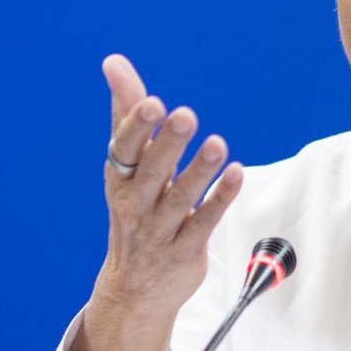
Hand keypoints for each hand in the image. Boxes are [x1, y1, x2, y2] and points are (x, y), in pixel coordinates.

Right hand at [68, 54, 243, 350]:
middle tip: (186, 115)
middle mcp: (135, 205)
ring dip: (199, 171)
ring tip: (216, 144)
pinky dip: (220, 198)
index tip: (151, 101)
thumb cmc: (134, 208)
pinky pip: (204, 222)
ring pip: (180, 198)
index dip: (136, 127)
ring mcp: (160, 231)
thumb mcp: (126, 164)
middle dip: (168, 144)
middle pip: (152, 172)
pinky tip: (236, 174)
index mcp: (119, 179)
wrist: (134, 288)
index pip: (125, 150)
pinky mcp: (185, 251)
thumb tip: (114, 62)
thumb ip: (126, 113)